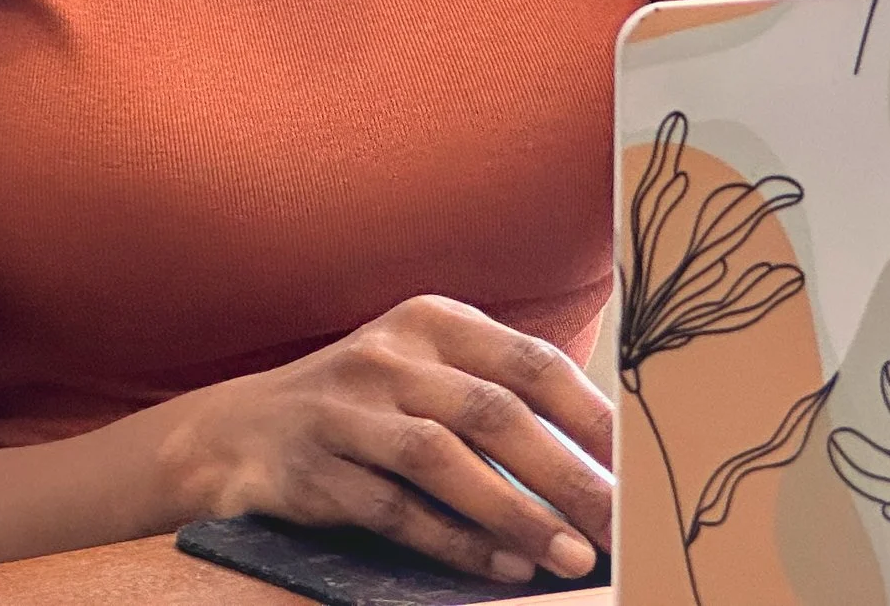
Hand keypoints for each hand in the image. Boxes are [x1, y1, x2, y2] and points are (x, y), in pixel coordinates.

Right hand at [161, 294, 613, 586]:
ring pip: (442, 458)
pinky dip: (455, 540)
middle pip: (494, 412)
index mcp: (430, 322)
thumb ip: (500, 398)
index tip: (648, 472)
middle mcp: (386, 356)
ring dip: (516, 513)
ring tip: (574, 557)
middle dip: (570, 477)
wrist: (240, 430)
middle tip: (627, 530)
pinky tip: (504, 567)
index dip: (594, 419)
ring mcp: (344, 408)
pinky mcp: (313, 464)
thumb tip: (611, 465)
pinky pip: (394, 507)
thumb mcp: (426, 374)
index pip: (531, 362)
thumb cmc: (366, 408)